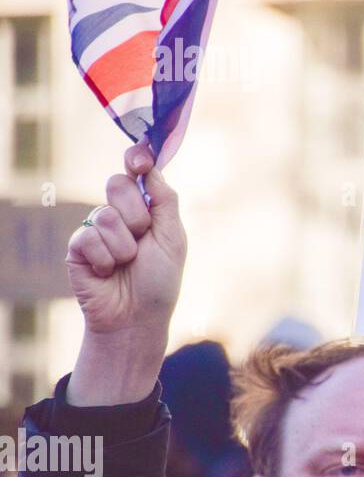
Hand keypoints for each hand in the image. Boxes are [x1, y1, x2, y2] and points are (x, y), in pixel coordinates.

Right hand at [66, 141, 186, 405]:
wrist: (136, 317)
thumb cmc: (159, 281)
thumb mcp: (173, 239)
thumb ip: (165, 202)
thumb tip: (153, 169)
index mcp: (146, 208)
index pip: (137, 172)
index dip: (137, 159)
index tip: (139, 160)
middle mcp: (119, 214)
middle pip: (117, 184)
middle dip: (135, 212)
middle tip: (142, 236)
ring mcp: (96, 229)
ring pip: (105, 215)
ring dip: (123, 245)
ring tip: (127, 264)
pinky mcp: (77, 247)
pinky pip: (88, 236)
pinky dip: (104, 258)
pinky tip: (106, 272)